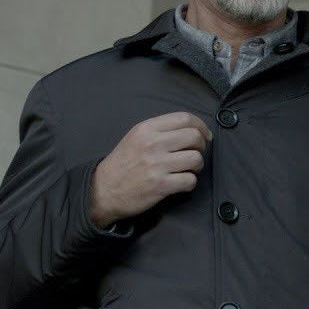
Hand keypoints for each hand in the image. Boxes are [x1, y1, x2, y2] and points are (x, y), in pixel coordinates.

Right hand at [89, 112, 212, 227]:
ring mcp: (157, 165)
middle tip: (195, 153)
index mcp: (146, 129)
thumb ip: (160, 130)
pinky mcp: (160, 185)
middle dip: (201, 146)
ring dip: (197, 165)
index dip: (201, 126)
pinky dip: (190, 182)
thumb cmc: (123, 163)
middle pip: (194, 137)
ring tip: (187, 169)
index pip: (185, 118)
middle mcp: (152, 144)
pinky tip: (181, 182)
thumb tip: (192, 128)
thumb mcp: (136, 137)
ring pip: (196, 158)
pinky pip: (190, 180)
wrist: (103, 190)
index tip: (205, 135)